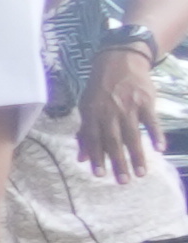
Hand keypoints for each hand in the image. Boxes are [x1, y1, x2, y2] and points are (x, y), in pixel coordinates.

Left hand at [80, 35, 160, 179]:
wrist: (119, 61)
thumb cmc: (100, 88)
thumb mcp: (86, 106)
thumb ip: (85, 132)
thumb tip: (82, 158)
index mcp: (92, 113)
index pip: (93, 139)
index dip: (96, 157)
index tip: (100, 175)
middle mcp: (109, 112)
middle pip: (114, 141)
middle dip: (118, 162)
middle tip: (122, 181)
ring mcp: (128, 106)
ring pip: (133, 135)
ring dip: (137, 155)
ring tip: (140, 173)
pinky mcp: (145, 102)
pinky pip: (151, 121)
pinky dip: (156, 134)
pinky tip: (159, 148)